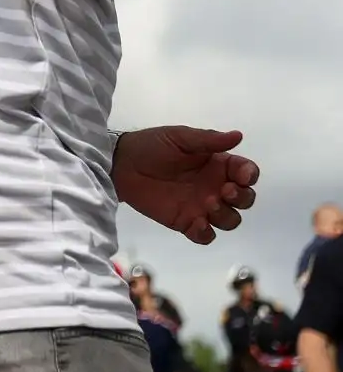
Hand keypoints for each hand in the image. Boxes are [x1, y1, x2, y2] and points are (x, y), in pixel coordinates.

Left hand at [113, 127, 257, 243]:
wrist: (122, 164)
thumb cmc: (152, 146)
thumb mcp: (180, 138)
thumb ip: (208, 140)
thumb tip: (238, 136)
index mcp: (218, 165)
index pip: (246, 173)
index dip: (249, 175)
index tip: (241, 176)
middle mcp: (216, 187)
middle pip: (244, 199)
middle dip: (242, 197)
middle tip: (224, 191)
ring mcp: (202, 207)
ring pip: (230, 219)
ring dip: (225, 215)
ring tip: (207, 204)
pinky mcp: (186, 222)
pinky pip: (205, 236)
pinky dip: (206, 234)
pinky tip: (197, 224)